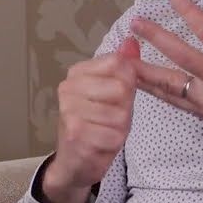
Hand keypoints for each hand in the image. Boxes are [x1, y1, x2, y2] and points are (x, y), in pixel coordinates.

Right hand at [41, 37, 140, 202]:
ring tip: (103, 132)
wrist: (72, 162)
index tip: (114, 97)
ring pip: (120, 114)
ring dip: (119, 128)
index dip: (128, 83)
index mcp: (77, 73)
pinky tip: (99, 145)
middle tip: (109, 119)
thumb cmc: (95, 125)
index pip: (119, 63)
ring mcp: (70, 110)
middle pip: (122, 88)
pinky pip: (114, 135)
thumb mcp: (111, 93)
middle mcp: (69, 87)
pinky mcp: (75, 134)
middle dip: (124, 108)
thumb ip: (122, 68)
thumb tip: (133, 40)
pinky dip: (113, 143)